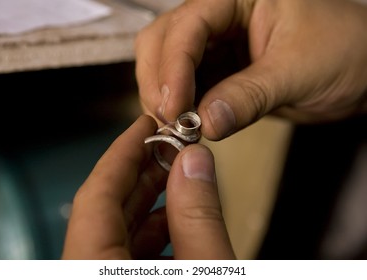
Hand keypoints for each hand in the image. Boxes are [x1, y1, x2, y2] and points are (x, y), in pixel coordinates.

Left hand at [61, 115, 234, 258]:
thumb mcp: (206, 268)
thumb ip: (198, 217)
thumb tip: (194, 161)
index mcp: (93, 265)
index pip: (97, 195)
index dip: (123, 153)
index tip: (145, 125)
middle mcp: (86, 269)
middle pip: (106, 209)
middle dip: (142, 173)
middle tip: (171, 146)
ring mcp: (98, 276)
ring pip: (116, 232)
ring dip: (151, 203)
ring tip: (181, 177)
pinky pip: (125, 253)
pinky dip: (153, 233)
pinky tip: (180, 219)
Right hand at [135, 0, 366, 139]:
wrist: (359, 73)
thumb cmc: (342, 53)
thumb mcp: (297, 71)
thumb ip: (249, 96)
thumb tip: (204, 124)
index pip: (190, 25)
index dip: (174, 67)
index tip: (174, 108)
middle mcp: (219, 18)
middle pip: (163, 41)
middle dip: (159, 82)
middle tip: (168, 122)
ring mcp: (214, 46)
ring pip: (166, 66)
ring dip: (163, 99)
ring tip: (174, 129)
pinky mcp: (216, 73)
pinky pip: (185, 89)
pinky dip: (179, 110)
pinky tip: (183, 127)